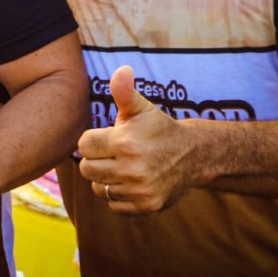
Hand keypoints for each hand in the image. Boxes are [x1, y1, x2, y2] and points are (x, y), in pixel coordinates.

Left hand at [78, 66, 194, 213]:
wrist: (193, 155)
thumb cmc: (158, 128)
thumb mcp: (141, 107)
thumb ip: (124, 91)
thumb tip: (121, 70)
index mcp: (126, 142)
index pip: (84, 145)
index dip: (93, 140)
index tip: (109, 137)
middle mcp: (133, 169)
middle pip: (87, 169)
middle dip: (96, 160)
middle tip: (113, 153)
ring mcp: (140, 190)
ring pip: (98, 188)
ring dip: (106, 178)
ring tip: (122, 167)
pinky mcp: (146, 206)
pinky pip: (113, 204)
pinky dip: (117, 195)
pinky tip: (130, 182)